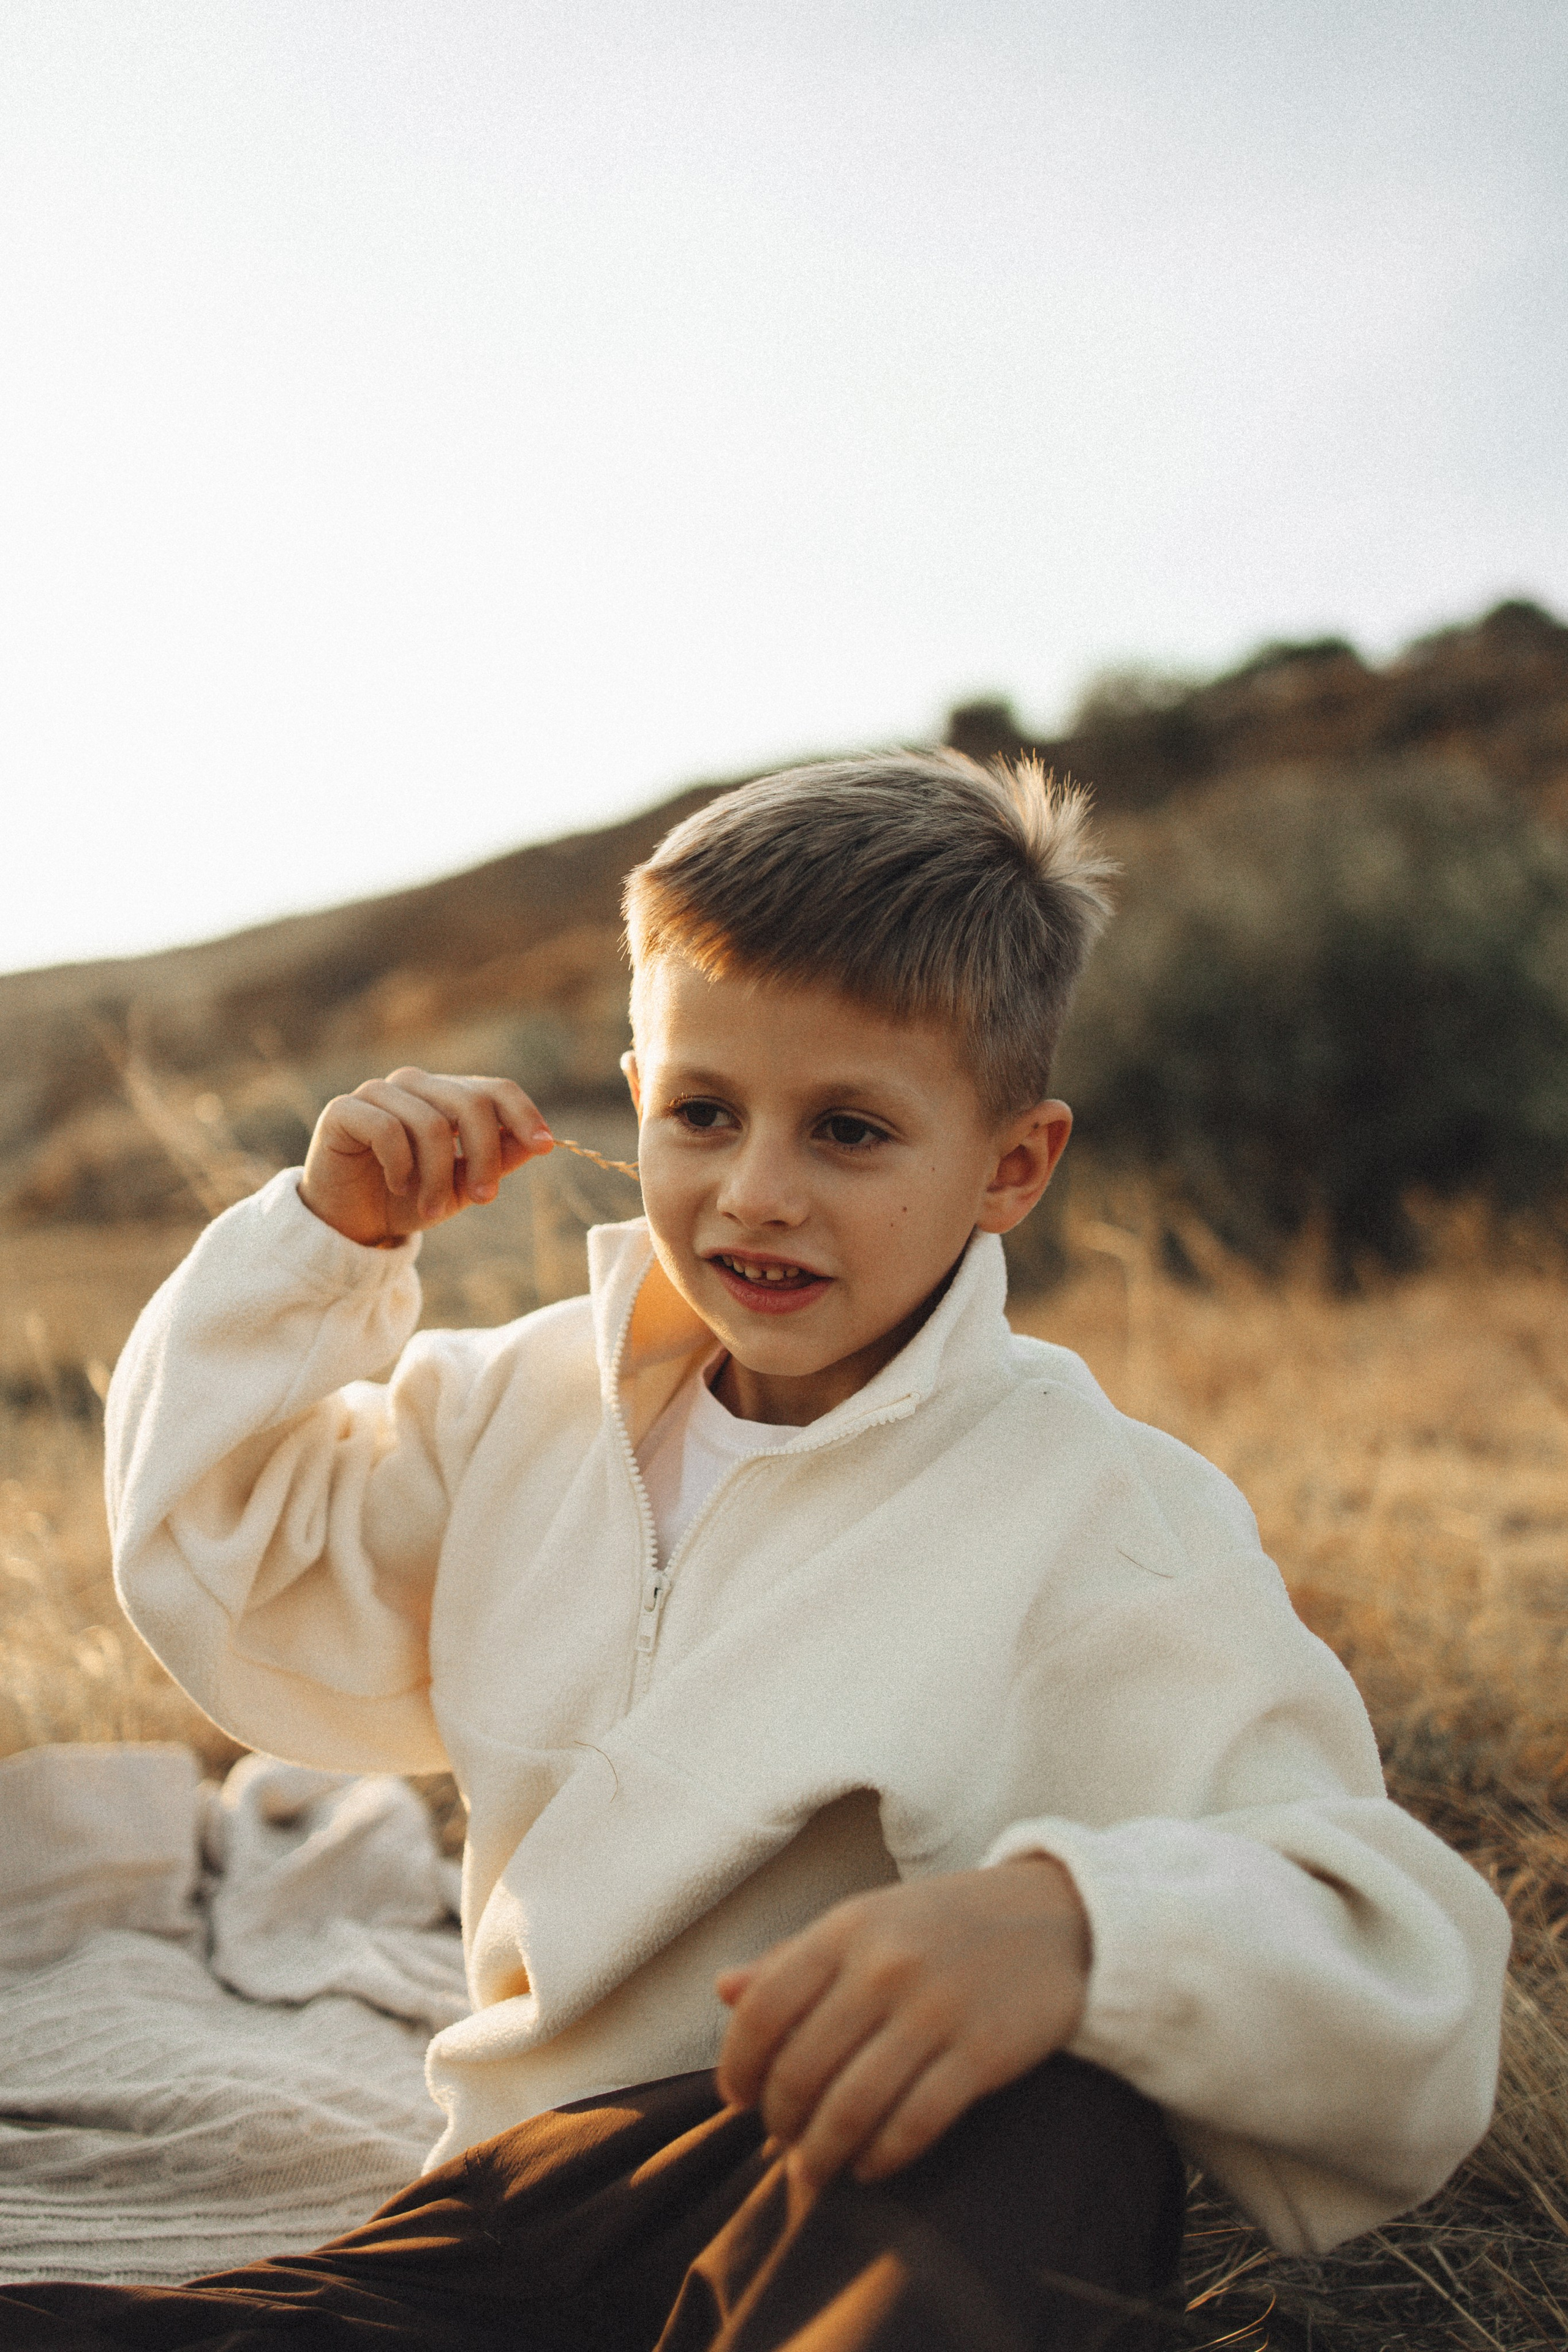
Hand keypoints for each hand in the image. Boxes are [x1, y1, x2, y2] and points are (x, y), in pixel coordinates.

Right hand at [299, 1067, 553, 1246]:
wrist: (351, 1224)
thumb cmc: (410, 1200)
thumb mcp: (462, 1186)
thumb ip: (498, 1161)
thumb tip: (539, 1143)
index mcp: (448, 1096)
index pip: (495, 1088)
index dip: (524, 1114)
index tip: (545, 1147)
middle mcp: (415, 1085)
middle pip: (471, 1103)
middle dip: (485, 1155)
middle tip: (484, 1198)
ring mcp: (378, 1092)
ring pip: (431, 1123)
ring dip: (438, 1177)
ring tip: (433, 1211)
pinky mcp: (344, 1109)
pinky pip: (387, 1130)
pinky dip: (401, 1166)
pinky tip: (397, 1186)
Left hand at [714, 1857, 1090, 2190]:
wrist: (1058, 1919)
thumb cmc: (944, 1925)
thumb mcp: (866, 1923)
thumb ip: (793, 1959)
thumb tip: (722, 1990)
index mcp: (846, 1928)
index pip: (762, 2008)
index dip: (738, 2064)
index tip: (737, 2097)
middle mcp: (883, 1967)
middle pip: (800, 2069)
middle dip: (780, 2119)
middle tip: (781, 2138)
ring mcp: (935, 2010)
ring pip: (850, 2107)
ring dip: (821, 2153)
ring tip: (813, 2169)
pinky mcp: (981, 2053)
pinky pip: (913, 2124)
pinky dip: (880, 2157)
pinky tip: (870, 2163)